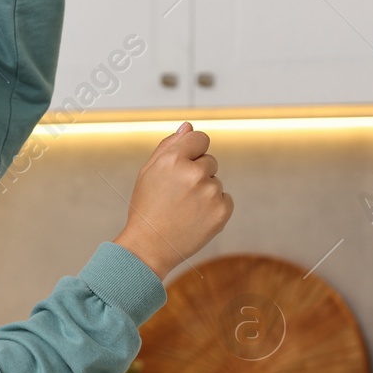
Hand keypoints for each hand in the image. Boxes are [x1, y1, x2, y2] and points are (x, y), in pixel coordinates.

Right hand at [113, 122, 233, 280]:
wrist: (150, 246)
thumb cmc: (146, 207)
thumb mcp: (149, 173)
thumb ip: (169, 146)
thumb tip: (188, 127)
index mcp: (172, 159)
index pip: (200, 138)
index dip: (192, 151)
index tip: (184, 166)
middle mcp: (193, 173)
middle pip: (210, 161)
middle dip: (197, 173)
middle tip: (177, 195)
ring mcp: (210, 192)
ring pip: (216, 182)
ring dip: (205, 192)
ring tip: (184, 209)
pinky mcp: (222, 210)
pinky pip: (225, 199)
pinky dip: (214, 207)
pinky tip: (195, 217)